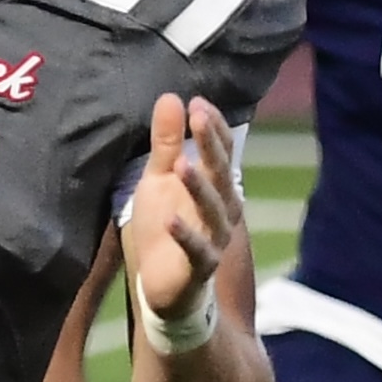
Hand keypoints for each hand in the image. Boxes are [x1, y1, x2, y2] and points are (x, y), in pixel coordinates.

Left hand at [119, 94, 243, 336]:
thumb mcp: (158, 179)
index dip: (212, 128)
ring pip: (212, 210)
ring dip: (198, 186)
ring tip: (181, 164)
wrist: (164, 285)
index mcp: (215, 185)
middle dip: (210, 145)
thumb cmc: (164, 225)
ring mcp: (215, 238)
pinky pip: (198, 250)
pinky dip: (185, 235)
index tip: (197, 103)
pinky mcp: (201, 266)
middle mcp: (222, 209)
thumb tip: (171, 96)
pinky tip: (170, 219)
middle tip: (197, 117)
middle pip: (221, 173)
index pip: (222, 151)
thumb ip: (165, 142)